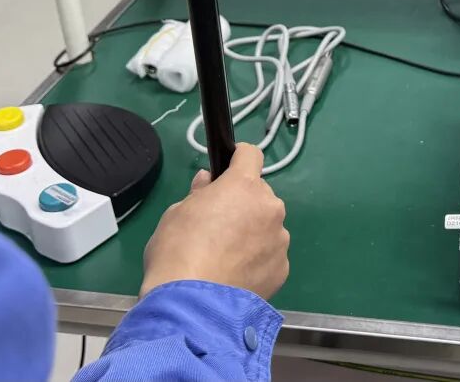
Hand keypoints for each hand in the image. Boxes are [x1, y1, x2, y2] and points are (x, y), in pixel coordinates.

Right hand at [140, 144, 289, 298]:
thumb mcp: (177, 213)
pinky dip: (257, 262)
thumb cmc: (178, 251)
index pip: (251, 155)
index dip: (238, 160)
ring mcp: (280, 239)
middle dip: (243, 205)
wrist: (193, 305)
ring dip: (253, 234)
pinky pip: (270, 256)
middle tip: (218, 227)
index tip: (228, 171)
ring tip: (225, 259)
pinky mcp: (283, 268)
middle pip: (259, 196)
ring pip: (267, 227)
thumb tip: (209, 182)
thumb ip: (199, 193)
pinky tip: (235, 277)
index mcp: (244, 186)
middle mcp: (270, 208)